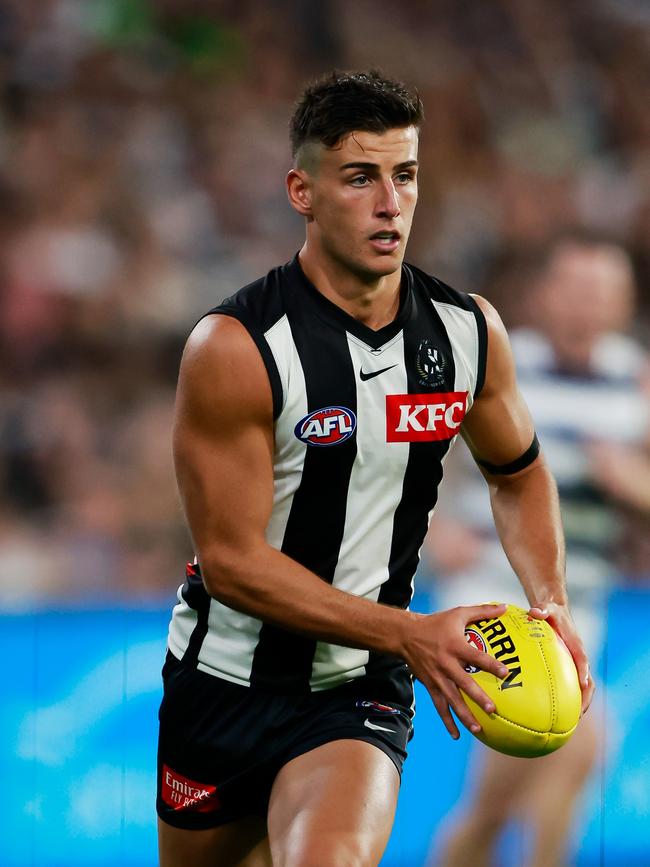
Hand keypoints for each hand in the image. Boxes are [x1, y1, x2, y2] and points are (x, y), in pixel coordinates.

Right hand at [402, 603, 508, 739]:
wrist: (405, 635)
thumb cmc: (436, 623)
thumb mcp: (458, 613)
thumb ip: (482, 611)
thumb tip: (504, 607)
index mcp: (455, 646)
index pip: (476, 657)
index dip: (491, 665)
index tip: (506, 673)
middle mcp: (446, 664)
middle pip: (463, 683)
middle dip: (477, 697)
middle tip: (493, 709)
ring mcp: (437, 677)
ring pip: (451, 700)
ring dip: (464, 715)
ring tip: (478, 729)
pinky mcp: (430, 686)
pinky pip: (439, 707)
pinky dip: (447, 721)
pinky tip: (457, 735)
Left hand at [528, 602, 594, 713]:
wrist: (554, 611)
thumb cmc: (551, 611)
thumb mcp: (547, 608)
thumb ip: (542, 610)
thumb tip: (534, 612)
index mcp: (576, 645)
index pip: (583, 661)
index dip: (584, 673)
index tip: (583, 685)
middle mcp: (577, 658)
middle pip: (587, 683)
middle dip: (585, 699)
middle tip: (577, 715)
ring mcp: (572, 665)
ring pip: (580, 689)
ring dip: (577, 705)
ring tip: (567, 723)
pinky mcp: (565, 669)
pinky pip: (566, 687)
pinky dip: (563, 700)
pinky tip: (549, 713)